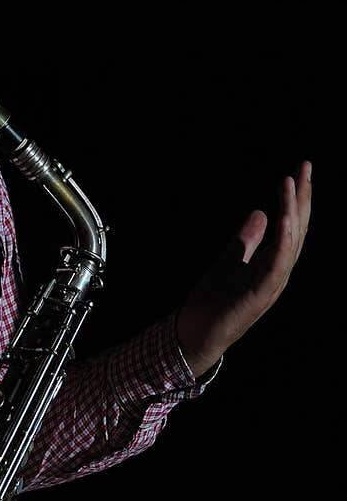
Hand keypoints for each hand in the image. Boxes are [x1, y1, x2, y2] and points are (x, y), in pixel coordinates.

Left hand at [176, 161, 311, 377]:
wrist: (194, 335)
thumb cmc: (213, 303)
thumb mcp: (229, 261)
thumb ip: (246, 240)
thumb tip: (261, 212)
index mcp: (273, 265)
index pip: (291, 226)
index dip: (297, 198)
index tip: (300, 170)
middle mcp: (278, 273)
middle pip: (297, 230)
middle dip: (302, 197)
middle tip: (305, 166)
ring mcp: (271, 285)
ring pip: (290, 243)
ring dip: (293, 212)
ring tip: (292, 183)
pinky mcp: (259, 296)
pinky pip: (276, 265)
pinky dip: (282, 242)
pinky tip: (283, 219)